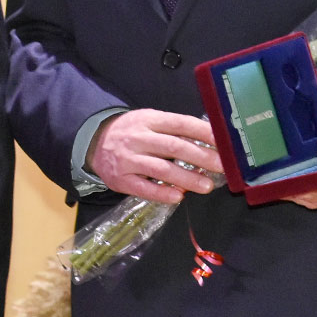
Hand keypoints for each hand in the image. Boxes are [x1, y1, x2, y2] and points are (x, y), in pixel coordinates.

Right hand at [86, 109, 222, 202]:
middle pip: (173, 147)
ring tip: (207, 186)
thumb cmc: (131, 132)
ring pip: (161, 170)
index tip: (223, 141)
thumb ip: (174, 130)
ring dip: (187, 178)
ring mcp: (128, 160)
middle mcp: (138, 138)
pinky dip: (162, 193)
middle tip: (221, 167)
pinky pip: (143, 188)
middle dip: (201, 157)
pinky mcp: (120, 179)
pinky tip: (178, 197)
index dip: (202, 132)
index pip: (179, 123)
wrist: (93, 142)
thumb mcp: (149, 121)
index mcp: (148, 120)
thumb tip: (209, 140)